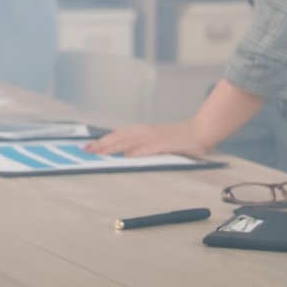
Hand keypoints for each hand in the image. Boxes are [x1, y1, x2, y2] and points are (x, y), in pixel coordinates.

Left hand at [86, 120, 211, 157]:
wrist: (199, 132)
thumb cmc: (177, 138)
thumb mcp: (155, 139)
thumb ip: (140, 145)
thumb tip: (124, 152)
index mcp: (141, 131)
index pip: (118, 135)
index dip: (103, 140)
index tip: (89, 146)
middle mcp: (145, 132)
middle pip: (119, 137)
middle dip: (102, 144)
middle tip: (87, 150)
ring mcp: (155, 137)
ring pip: (130, 142)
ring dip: (114, 147)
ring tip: (100, 152)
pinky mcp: (166, 144)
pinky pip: (149, 149)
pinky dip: (138, 152)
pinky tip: (128, 156)